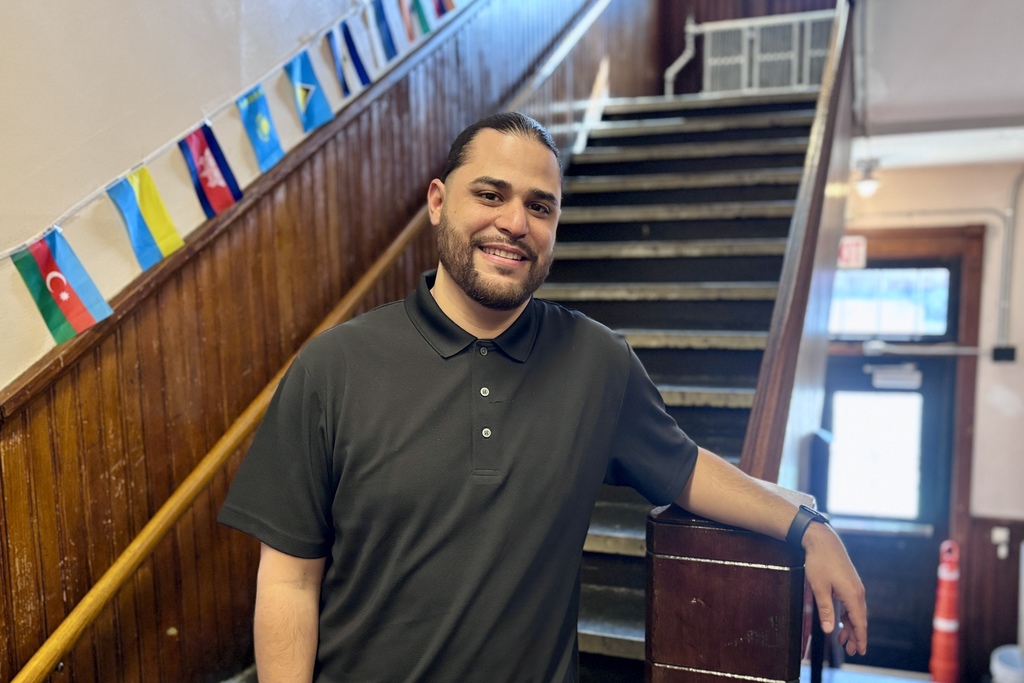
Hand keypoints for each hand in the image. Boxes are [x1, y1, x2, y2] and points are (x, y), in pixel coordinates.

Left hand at [802, 522, 867, 655]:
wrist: (822, 540)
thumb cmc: (819, 562)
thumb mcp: (819, 588)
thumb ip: (825, 610)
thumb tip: (828, 630)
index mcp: (853, 595)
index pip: (859, 622)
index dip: (860, 638)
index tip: (861, 651)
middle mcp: (858, 592)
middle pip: (859, 619)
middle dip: (856, 636)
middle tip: (852, 651)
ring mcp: (855, 586)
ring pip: (855, 612)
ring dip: (850, 626)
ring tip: (843, 640)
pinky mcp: (849, 582)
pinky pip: (851, 603)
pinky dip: (847, 614)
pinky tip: (841, 621)